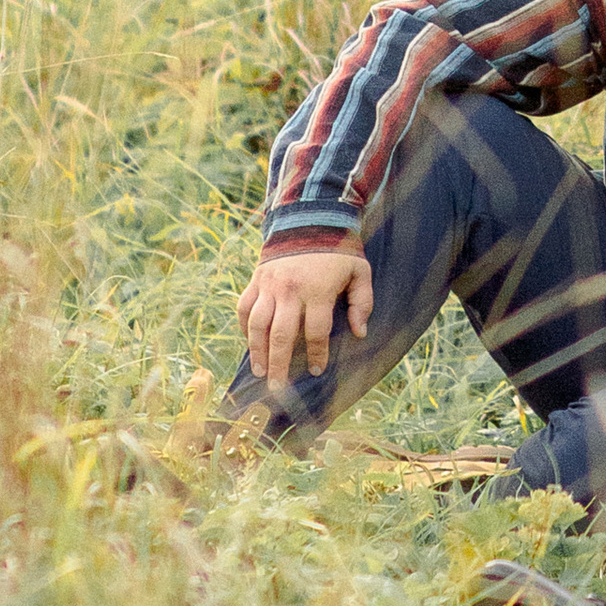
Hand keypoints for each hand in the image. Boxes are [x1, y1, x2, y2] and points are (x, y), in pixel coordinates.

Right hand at [238, 245, 371, 389]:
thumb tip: (359, 333)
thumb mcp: (359, 271)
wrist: (309, 217)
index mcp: (318, 290)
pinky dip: (243, 327)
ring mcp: (270, 285)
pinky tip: (249, 344)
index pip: (315, 332)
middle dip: (280, 364)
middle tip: (279, 387)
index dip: (316, 354)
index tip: (316, 370)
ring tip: (260, 372)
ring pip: (257, 325)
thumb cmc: (338, 249)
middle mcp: (290, 290)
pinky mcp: (256, 279)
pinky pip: (244, 307)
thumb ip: (362, 302)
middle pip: (281, 335)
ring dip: (257, 351)